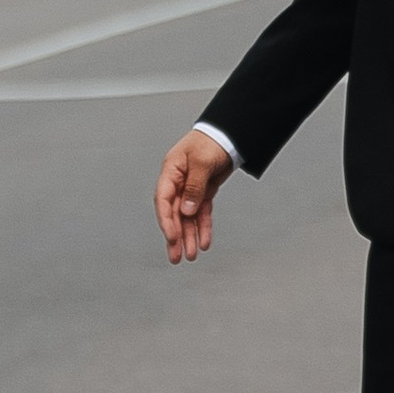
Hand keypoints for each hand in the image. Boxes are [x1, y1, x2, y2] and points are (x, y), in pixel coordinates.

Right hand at [154, 128, 234, 262]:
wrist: (230, 135)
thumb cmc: (211, 141)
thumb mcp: (202, 162)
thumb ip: (194, 187)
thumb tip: (186, 211)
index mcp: (171, 172)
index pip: (163, 200)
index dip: (166, 221)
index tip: (172, 237)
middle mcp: (178, 183)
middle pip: (174, 214)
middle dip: (176, 237)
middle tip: (177, 257)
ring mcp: (191, 189)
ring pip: (187, 218)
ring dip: (189, 237)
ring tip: (191, 256)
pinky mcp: (204, 193)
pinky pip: (202, 214)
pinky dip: (203, 228)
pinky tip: (204, 242)